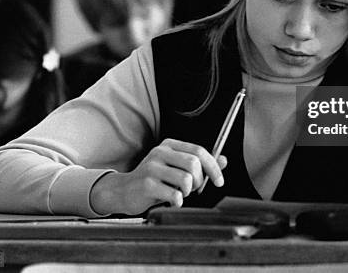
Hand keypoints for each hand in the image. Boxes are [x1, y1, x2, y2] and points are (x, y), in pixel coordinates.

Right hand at [90, 138, 226, 214]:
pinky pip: (174, 194)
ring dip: (187, 192)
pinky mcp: (147, 184)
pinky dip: (178, 201)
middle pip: (194, 164)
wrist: (124, 191)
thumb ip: (199, 164)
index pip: (199, 150)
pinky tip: (170, 201)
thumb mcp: (176, 168)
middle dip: (199, 181)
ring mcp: (152, 167)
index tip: (219, 181)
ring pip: (186, 179)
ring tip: (178, 193)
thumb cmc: (154, 180)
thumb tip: (224, 160)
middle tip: (192, 189)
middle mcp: (160, 152)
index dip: (213, 166)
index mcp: (169, 145)